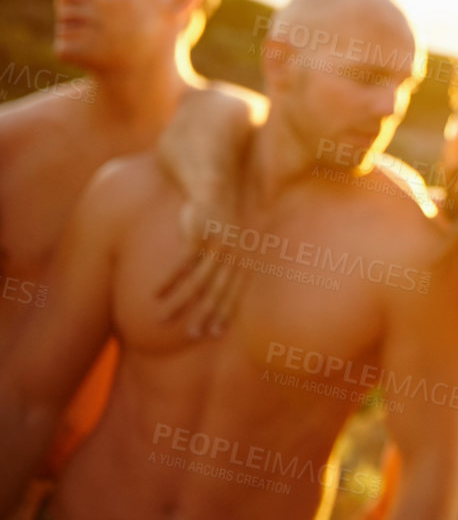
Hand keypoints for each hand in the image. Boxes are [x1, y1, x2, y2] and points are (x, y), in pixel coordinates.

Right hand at [155, 188, 247, 336]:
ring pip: (196, 283)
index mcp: (241, 258)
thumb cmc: (218, 217)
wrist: (215, 184)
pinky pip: (181, 265)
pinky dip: (168, 282)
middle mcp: (231, 255)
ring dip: (178, 304)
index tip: (212, 334)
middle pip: (216, 293)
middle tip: (190, 335)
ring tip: (162, 321)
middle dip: (203, 316)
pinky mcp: (198, 235)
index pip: (233, 293)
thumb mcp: (228, 240)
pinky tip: (155, 295)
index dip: (223, 314)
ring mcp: (216, 246)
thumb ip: (223, 263)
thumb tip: (212, 288)